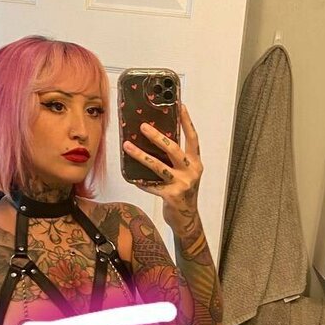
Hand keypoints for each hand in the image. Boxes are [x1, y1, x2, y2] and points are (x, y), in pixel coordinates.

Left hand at [122, 104, 202, 232]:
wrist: (187, 219)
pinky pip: (152, 186)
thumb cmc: (183, 192)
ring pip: (159, 167)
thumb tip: (157, 139)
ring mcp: (183, 184)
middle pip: (174, 149)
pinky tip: (131, 176)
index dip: (187, 122)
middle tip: (143, 126)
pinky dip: (141, 181)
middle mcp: (192, 171)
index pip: (193, 138)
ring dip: (141, 156)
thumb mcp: (185, 173)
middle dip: (158, 137)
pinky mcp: (172, 196)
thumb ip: (177, 159)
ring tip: (128, 146)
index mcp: (196, 162)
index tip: (180, 105)